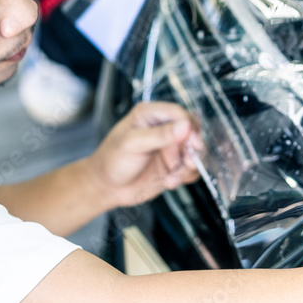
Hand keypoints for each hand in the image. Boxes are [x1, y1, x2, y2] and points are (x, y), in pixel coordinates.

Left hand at [88, 101, 203, 208]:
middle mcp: (164, 129)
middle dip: (193, 148)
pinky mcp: (175, 165)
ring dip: (189, 165)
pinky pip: (192, 169)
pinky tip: (170, 181)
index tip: (190, 140)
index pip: (179, 114)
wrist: (106, 188)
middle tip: (187, 160)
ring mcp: (171, 148)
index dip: (188, 127)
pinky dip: (185, 176)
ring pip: (196, 151)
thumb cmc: (111, 161)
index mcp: (151, 115)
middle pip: (193, 131)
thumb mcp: (132, 144)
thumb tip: (185, 126)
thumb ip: (159, 135)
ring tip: (174, 174)